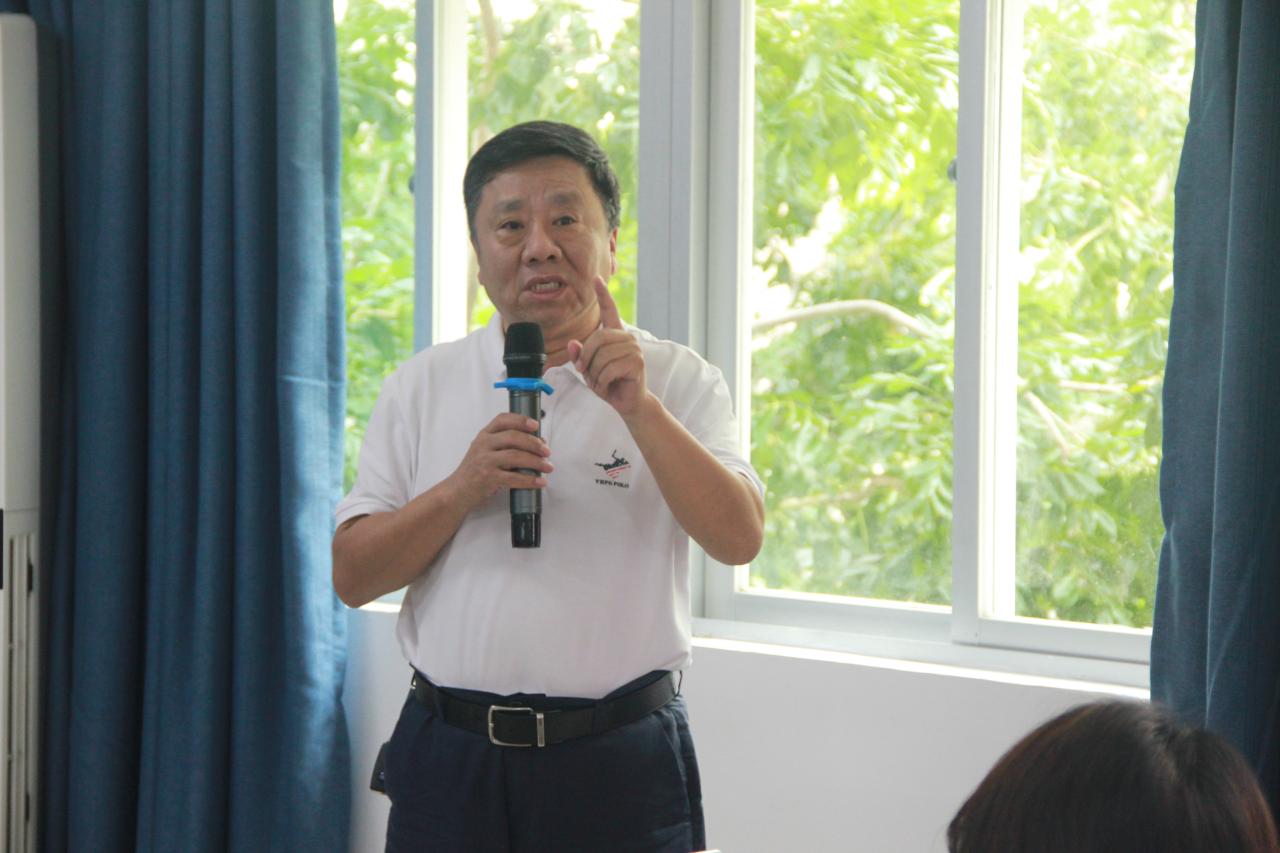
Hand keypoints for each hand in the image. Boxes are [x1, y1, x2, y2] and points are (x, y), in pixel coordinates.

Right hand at [446, 413, 552, 509]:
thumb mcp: (485, 450)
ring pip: (516, 456)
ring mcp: (485, 461)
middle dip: (534, 443)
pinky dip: (530, 480)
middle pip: (513, 437)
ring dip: (536, 462)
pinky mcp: (488, 478)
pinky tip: (540, 482)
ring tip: (548, 467)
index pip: (503, 419)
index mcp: (484, 435)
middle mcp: (483, 445)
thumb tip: (538, 442)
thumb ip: (506, 444)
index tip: (536, 425)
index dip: (521, 420)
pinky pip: (514, 478)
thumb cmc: (476, 470)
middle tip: (547, 451)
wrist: (458, 491)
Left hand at [568, 277, 650, 417]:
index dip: (603, 294)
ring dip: (595, 374)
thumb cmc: (609, 383)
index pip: (609, 310)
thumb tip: (573, 343)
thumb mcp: (588, 370)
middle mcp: (626, 338)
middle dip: (586, 358)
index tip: (596, 279)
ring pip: (601, 356)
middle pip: (596, 338)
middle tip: (586, 373)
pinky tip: (608, 386)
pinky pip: (609, 369)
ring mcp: (634, 349)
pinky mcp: (637, 363)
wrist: (628, 402)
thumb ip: (580, 356)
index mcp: (615, 335)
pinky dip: (602, 382)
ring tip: (601, 382)